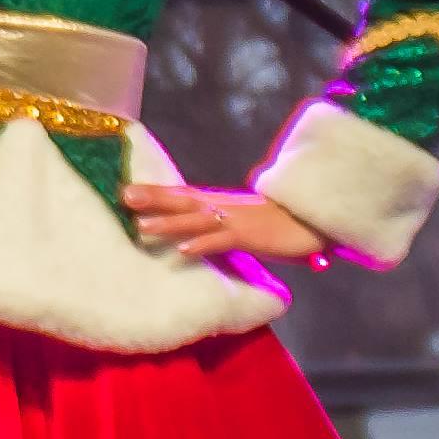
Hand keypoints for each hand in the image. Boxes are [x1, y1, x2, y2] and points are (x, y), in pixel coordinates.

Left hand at [126, 182, 329, 265]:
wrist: (314, 221)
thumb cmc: (278, 223)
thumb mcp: (242, 220)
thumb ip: (218, 224)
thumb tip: (193, 232)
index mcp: (220, 203)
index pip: (183, 195)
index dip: (156, 191)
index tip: (126, 188)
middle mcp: (224, 208)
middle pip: (183, 201)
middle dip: (153, 199)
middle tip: (123, 195)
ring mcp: (236, 221)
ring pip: (197, 220)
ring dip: (169, 223)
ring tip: (141, 227)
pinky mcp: (249, 237)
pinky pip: (222, 241)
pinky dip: (202, 244)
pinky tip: (183, 251)